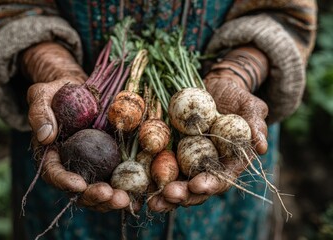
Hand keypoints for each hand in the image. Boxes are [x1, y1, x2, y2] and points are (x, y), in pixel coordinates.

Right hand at [24, 42, 130, 211]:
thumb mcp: (42, 95)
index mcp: (50, 154)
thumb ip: (40, 113)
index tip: (79, 184)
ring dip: (110, 199)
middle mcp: (70, 165)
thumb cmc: (58, 93)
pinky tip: (137, 193)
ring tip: (125, 200)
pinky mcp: (108, 161)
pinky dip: (125, 188)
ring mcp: (90, 165)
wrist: (80, 90)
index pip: (54, 173)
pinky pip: (116, 178)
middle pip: (79, 190)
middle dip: (93, 196)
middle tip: (109, 196)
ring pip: (98, 189)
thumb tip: (45, 136)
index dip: (64, 182)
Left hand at [148, 46, 268, 211]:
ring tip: (152, 202)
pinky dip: (150, 176)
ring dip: (163, 194)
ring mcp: (187, 159)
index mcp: (228, 162)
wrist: (215, 87)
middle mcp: (206, 165)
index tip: (197, 185)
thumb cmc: (236, 97)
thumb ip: (256, 125)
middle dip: (182, 195)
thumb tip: (262, 147)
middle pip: (194, 187)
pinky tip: (138, 183)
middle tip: (168, 196)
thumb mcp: (251, 106)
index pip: (221, 179)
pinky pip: (160, 165)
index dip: (210, 185)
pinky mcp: (171, 150)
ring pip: (175, 182)